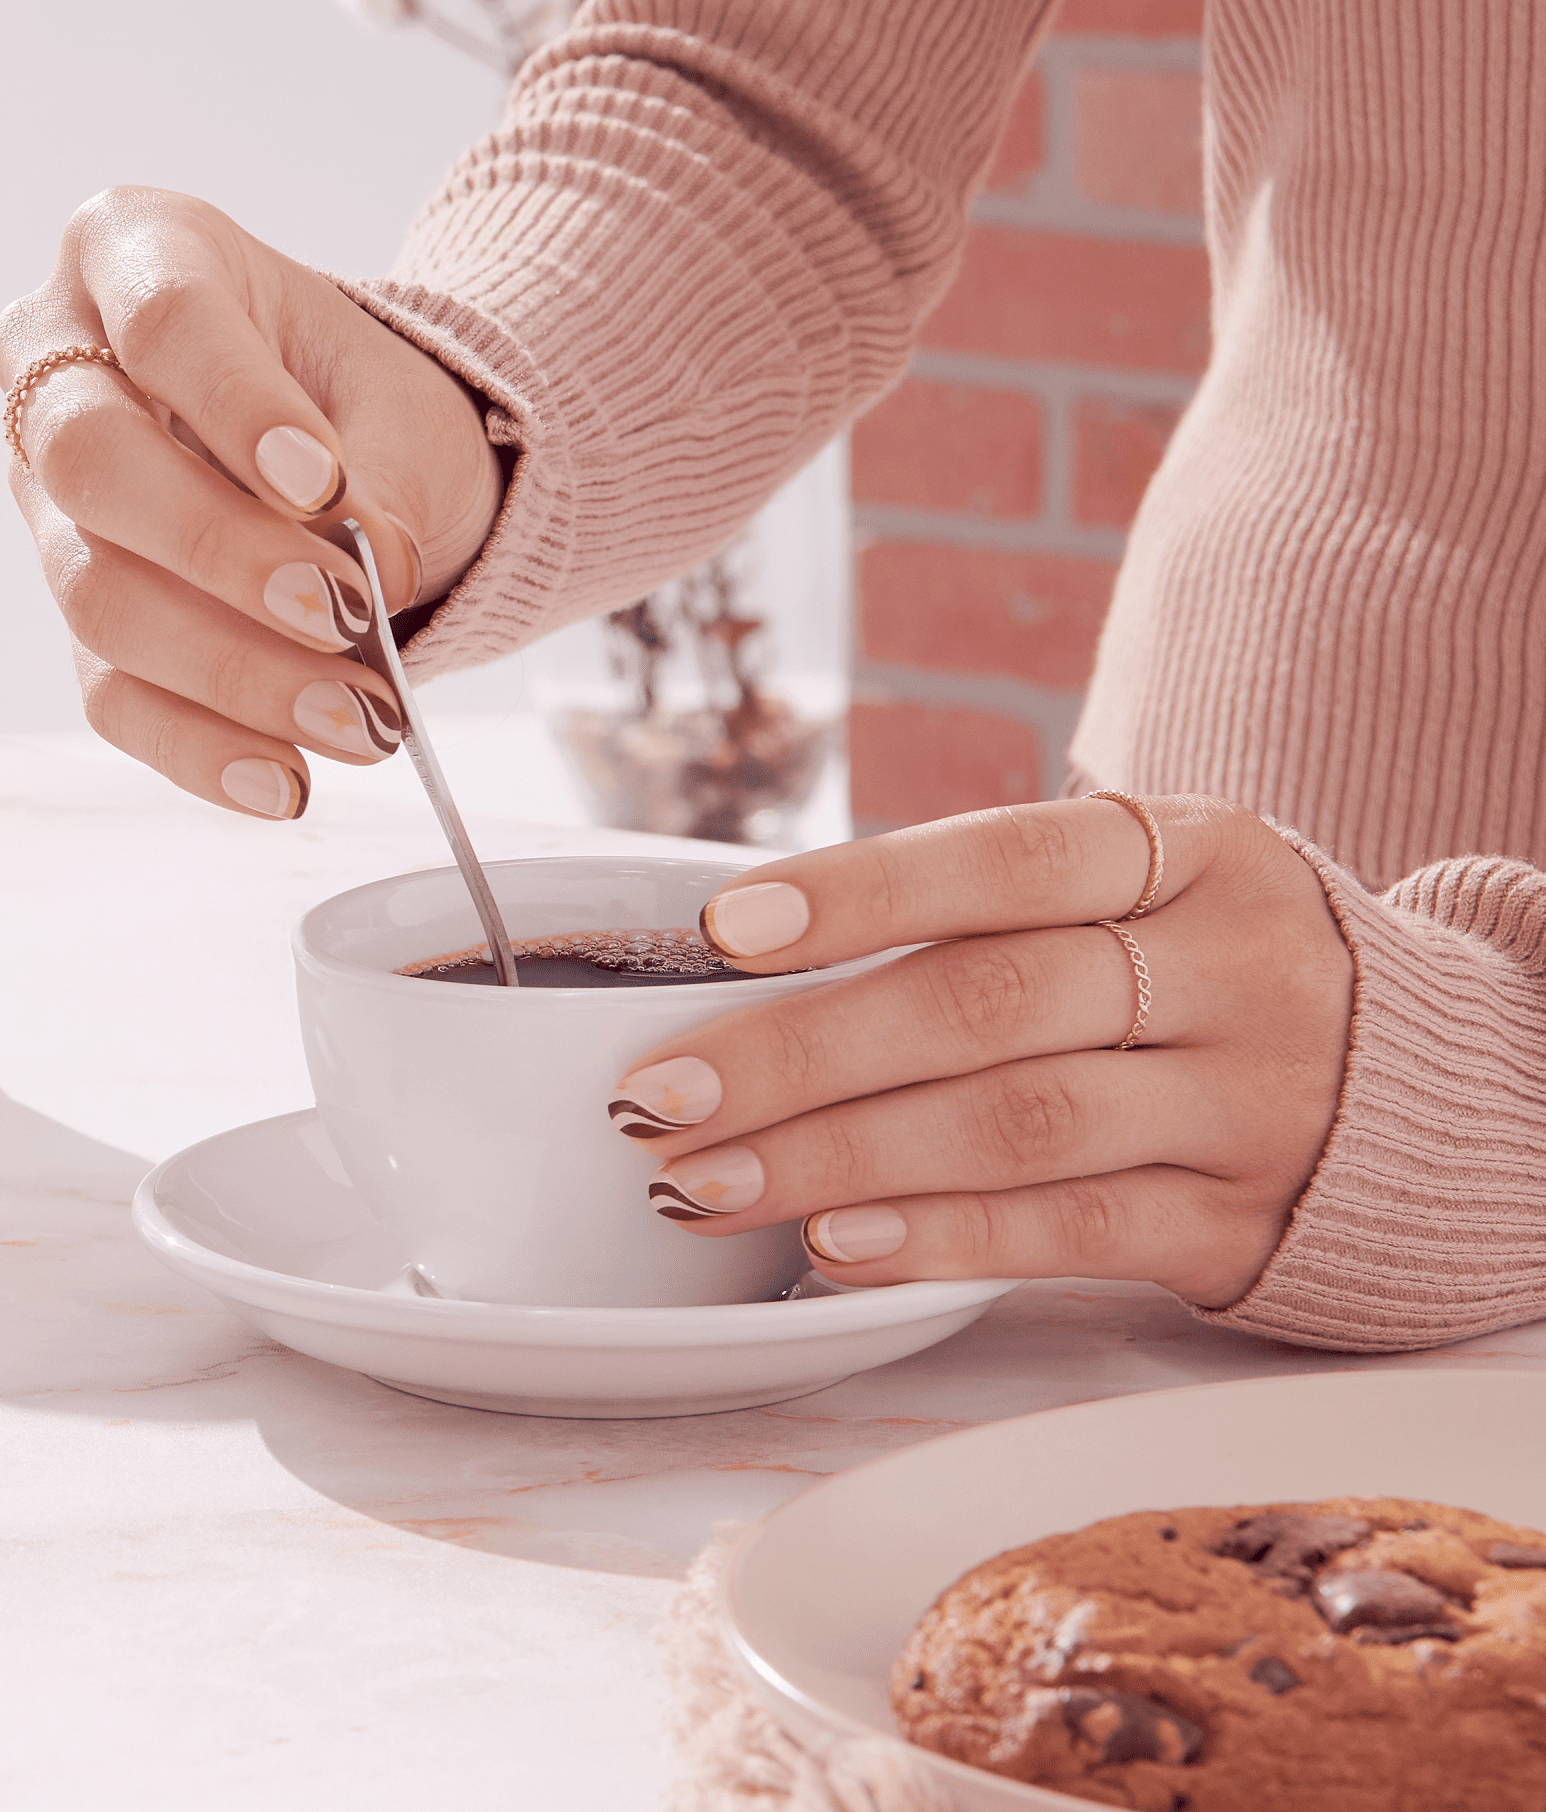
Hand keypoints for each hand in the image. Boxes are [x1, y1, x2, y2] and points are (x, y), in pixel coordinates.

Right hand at [0, 186, 501, 818]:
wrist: (354, 466)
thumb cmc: (359, 402)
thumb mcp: (401, 404)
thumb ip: (385, 472)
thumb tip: (369, 571)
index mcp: (135, 252)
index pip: (161, 319)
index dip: (235, 405)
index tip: (326, 485)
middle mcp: (58, 366)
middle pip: (90, 460)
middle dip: (222, 550)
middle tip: (344, 611)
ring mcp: (50, 501)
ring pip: (98, 592)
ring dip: (234, 671)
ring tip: (361, 719)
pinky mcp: (78, 612)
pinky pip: (112, 693)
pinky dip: (202, 747)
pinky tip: (284, 780)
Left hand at [610, 796, 1354, 1307]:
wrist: (1432, 1086)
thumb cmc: (1212, 966)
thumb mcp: (1149, 891)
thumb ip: (998, 912)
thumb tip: (757, 954)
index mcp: (1192, 852)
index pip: (1008, 858)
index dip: (860, 893)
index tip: (721, 930)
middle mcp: (1230, 967)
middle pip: (989, 1004)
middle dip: (802, 1052)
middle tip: (661, 1094)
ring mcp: (1246, 1102)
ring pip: (1018, 1125)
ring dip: (839, 1156)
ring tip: (709, 1178)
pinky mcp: (1239, 1223)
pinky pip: (1074, 1236)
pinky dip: (943, 1237)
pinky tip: (832, 1242)